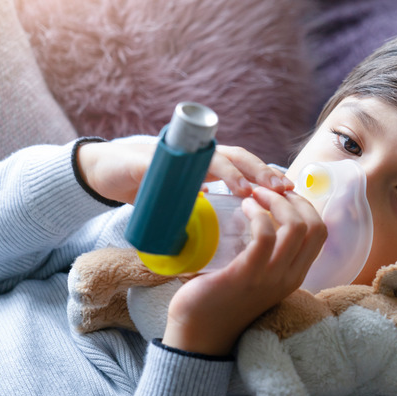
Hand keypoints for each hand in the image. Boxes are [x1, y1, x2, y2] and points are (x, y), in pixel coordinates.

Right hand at [76, 140, 293, 204]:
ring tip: (254, 191)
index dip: (268, 176)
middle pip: (239, 157)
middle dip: (262, 172)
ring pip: (215, 157)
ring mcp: (176, 156)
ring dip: (237, 172)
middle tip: (284, 189)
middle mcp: (196, 155)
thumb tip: (228, 238)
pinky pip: (179, 165)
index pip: (246, 166)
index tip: (291, 192)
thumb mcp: (183, 200)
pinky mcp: (154, 161)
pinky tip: (209, 188)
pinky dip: (194, 175)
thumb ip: (204, 208)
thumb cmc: (148, 187)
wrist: (105, 173)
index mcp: (207, 165)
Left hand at [162, 187, 326, 355]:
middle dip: (292, 199)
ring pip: (295, 227)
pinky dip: (257, 215)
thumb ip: (262, 253)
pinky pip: (265, 237)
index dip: (304, 205)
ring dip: (275, 202)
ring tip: (254, 196)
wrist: (198, 334)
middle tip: (264, 191)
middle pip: (314, 226)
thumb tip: (254, 214)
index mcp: (294, 276)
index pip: (319, 232)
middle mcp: (289, 278)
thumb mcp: (254, 276)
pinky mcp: (247, 276)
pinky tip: (244, 208)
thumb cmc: (220, 299)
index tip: (280, 193)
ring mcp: (271, 278)